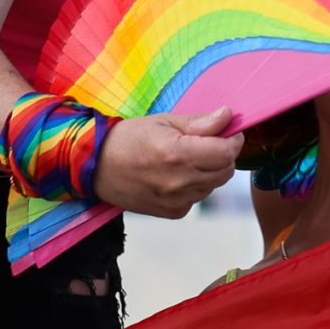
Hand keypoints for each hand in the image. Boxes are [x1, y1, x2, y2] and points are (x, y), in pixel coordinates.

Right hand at [93, 107, 239, 216]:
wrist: (96, 168)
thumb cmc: (129, 139)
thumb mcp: (163, 121)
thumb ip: (199, 122)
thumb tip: (228, 116)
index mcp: (177, 154)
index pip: (226, 152)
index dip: (233, 140)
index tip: (230, 132)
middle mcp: (179, 181)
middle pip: (225, 170)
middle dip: (224, 154)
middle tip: (209, 143)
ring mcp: (176, 200)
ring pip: (214, 185)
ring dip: (211, 171)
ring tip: (188, 158)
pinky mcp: (174, 212)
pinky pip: (199, 197)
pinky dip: (197, 185)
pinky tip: (178, 174)